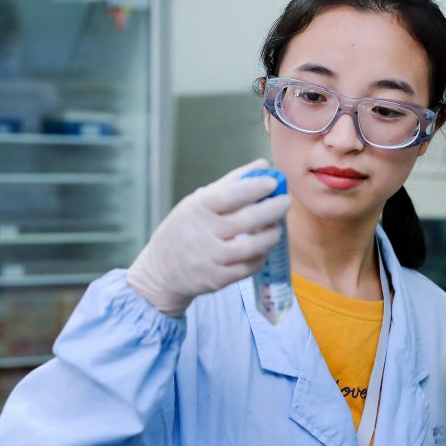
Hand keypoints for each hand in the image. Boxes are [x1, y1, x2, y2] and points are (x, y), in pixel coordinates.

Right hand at [127, 159, 290, 316]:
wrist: (160, 272)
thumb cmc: (185, 230)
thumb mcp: (197, 203)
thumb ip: (230, 184)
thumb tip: (262, 165)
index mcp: (196, 209)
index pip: (229, 195)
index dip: (254, 187)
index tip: (273, 182)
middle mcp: (201, 234)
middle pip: (246, 221)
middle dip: (272, 210)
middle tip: (285, 202)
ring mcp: (209, 259)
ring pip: (251, 247)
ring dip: (271, 235)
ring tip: (277, 227)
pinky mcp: (217, 280)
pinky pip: (248, 267)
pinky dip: (261, 256)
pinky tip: (263, 248)